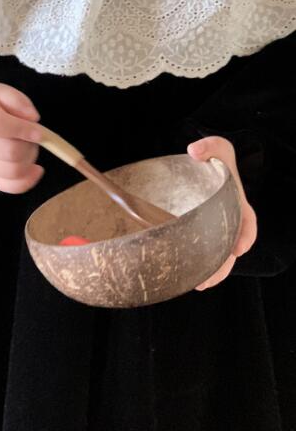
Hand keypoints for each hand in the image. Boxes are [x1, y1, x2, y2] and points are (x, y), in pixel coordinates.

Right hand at [0, 82, 43, 193]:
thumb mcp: (2, 91)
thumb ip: (17, 100)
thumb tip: (33, 118)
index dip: (22, 130)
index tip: (39, 131)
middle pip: (8, 152)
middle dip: (29, 144)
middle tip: (33, 135)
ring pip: (12, 171)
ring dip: (29, 159)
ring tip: (29, 146)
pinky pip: (9, 186)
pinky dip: (27, 181)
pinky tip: (37, 170)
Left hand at [187, 136, 257, 290]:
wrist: (198, 168)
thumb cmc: (213, 160)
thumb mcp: (218, 148)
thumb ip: (211, 145)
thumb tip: (195, 151)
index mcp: (238, 204)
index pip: (247, 223)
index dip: (245, 236)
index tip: (239, 248)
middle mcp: (229, 221)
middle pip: (230, 248)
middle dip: (223, 266)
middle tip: (208, 279)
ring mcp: (215, 229)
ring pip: (216, 256)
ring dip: (209, 272)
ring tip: (196, 285)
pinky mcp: (200, 234)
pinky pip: (202, 252)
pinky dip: (196, 266)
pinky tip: (184, 277)